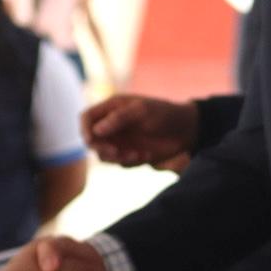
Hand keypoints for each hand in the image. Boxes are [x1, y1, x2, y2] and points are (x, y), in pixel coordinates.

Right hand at [82, 95, 198, 167]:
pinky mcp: (130, 153)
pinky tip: (146, 155)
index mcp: (112, 108)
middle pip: (91, 139)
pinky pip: (120, 163)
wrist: (186, 130)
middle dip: (100, 148)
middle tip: (116, 152)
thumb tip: (96, 130)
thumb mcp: (142, 111)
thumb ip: (119, 118)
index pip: (86, 117)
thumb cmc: (165, 114)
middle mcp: (112, 125)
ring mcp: (120, 140)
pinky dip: (130, 162)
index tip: (90, 140)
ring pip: (103, 154)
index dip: (84, 128)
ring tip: (135, 155)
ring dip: (115, 158)